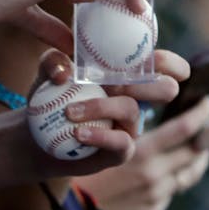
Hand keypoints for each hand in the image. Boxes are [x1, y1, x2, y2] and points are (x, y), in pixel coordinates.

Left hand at [27, 48, 189, 168]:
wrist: (37, 136)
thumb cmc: (51, 98)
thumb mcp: (48, 72)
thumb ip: (53, 62)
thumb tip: (63, 72)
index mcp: (128, 76)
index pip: (164, 67)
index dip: (171, 63)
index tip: (154, 59)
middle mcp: (136, 100)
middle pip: (167, 89)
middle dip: (146, 82)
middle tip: (112, 82)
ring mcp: (130, 126)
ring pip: (132, 110)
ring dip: (101, 107)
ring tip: (70, 112)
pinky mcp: (120, 150)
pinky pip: (121, 142)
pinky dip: (100, 135)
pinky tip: (78, 134)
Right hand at [76, 96, 208, 209]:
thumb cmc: (78, 168)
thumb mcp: (103, 140)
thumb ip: (130, 127)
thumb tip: (149, 112)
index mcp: (143, 153)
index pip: (185, 128)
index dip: (202, 113)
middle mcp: (156, 175)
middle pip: (195, 153)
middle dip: (208, 135)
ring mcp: (157, 196)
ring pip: (189, 173)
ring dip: (198, 157)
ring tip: (201, 146)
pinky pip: (173, 190)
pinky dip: (177, 176)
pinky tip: (174, 168)